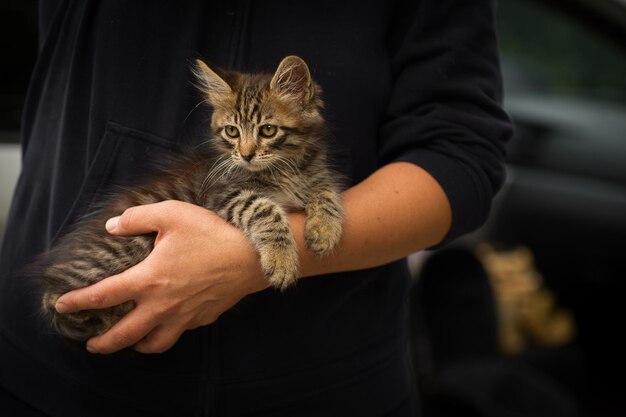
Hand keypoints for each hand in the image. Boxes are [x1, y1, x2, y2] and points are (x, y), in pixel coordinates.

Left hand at [55, 200, 268, 353]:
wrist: (251, 257)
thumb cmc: (212, 234)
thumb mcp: (173, 214)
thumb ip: (138, 218)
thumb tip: (114, 226)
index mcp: (149, 279)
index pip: (104, 296)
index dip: (79, 302)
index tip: (63, 306)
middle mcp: (163, 305)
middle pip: (124, 334)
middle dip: (103, 343)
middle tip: (91, 344)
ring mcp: (184, 315)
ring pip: (154, 343)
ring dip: (136, 346)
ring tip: (130, 343)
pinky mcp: (202, 317)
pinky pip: (179, 332)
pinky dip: (166, 333)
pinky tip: (167, 324)